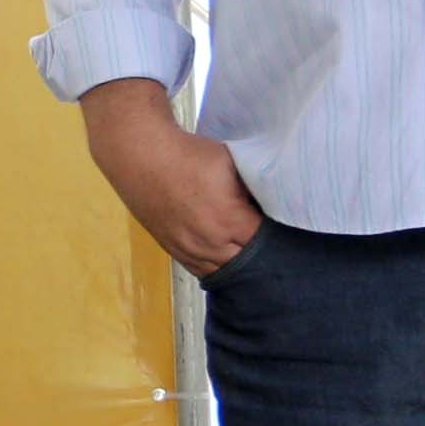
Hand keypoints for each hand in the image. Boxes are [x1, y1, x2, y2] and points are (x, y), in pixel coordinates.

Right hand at [79, 86, 264, 276]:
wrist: (141, 156)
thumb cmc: (188, 154)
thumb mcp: (231, 163)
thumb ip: (252, 186)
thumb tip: (271, 199)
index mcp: (228, 220)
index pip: (265, 242)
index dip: (277, 236)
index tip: (283, 228)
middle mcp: (208, 242)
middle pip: (246, 263)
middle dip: (259, 254)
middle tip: (271, 243)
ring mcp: (187, 249)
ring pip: (222, 271)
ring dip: (236, 264)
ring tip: (248, 253)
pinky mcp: (171, 248)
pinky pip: (199, 269)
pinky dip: (214, 266)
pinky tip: (224, 260)